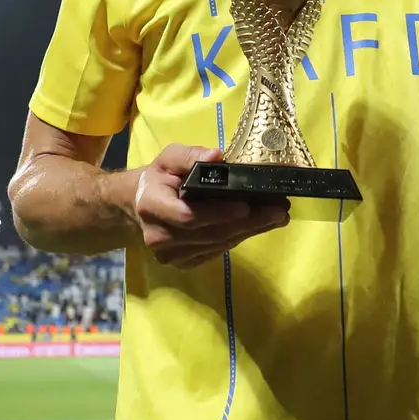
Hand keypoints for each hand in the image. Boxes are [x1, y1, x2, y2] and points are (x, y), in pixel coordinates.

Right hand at [125, 145, 288, 266]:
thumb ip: (190, 155)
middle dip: (248, 222)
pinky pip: (218, 251)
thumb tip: (217, 155)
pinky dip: (239, 237)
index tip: (246, 205)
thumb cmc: (159, 178)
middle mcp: (160, 236)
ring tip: (277, 216)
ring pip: (218, 244)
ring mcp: (172, 255)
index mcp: (152, 206)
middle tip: (278, 211)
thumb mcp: (168, 158)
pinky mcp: (184, 263)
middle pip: (210, 233)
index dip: (218, 212)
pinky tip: (258, 226)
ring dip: (250, 231)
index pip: (188, 215)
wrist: (140, 205)